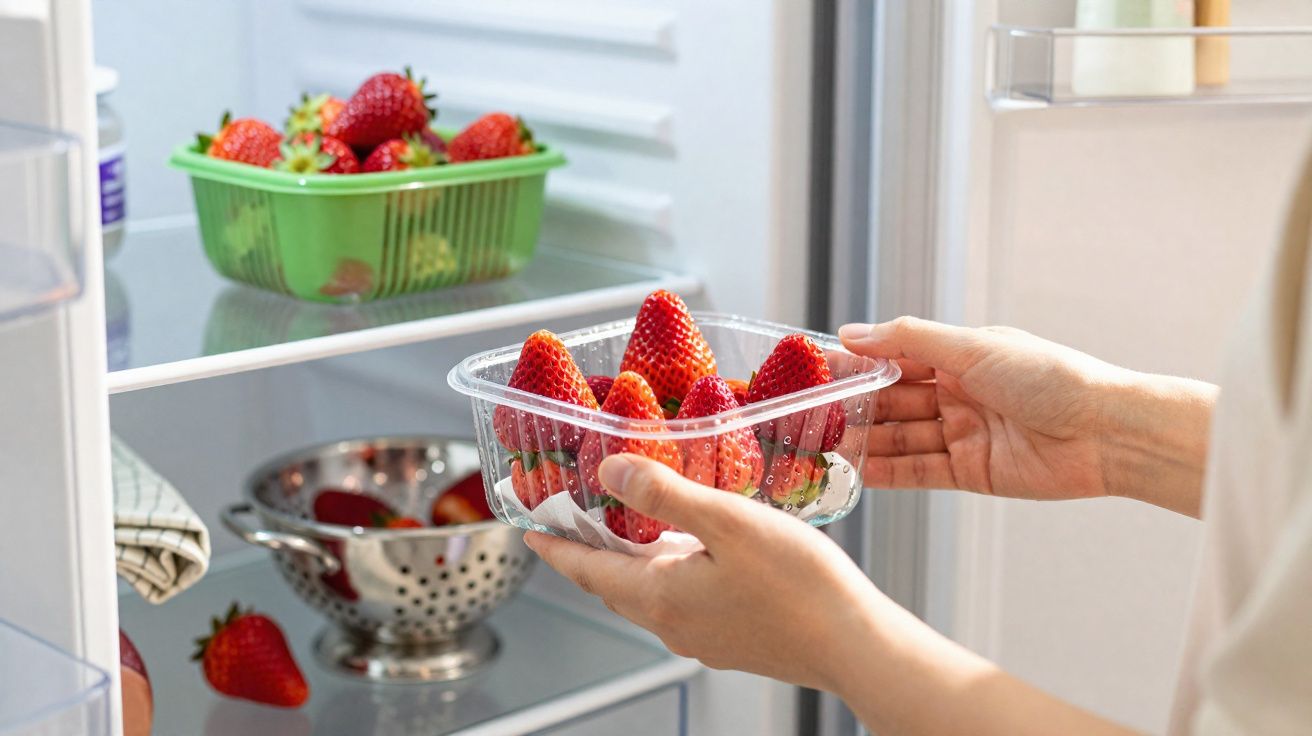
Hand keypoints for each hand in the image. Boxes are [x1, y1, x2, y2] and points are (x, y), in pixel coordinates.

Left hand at [525, 454, 885, 691]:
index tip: (529, 530)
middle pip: (613, 585)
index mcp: (660, 597)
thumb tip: (610, 472)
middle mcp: (673, 625)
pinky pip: (681, 603)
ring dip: (630, 562)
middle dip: (588, 553)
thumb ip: (665, 494)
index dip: (556, 547)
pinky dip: (667, 574)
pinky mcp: (732, 640)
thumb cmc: (800, 586)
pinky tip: (691, 553)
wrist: (855, 646)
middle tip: (573, 522)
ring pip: (648, 594)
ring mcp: (703, 638)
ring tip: (627, 527)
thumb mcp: (728, 523)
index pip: (587, 570)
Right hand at [840, 317, 1215, 515]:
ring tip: (821, 446)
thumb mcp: (973, 347)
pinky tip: (856, 471)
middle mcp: (956, 393)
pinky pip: (918, 471)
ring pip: (899, 437)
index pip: (892, 358)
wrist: (1106, 433)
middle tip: (805, 416)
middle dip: (851, 407)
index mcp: (959, 356)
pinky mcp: (969, 472)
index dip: (853, 364)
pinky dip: (887, 472)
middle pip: (891, 401)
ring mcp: (962, 433)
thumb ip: (908, 340)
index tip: (812, 370)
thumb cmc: (1050, 377)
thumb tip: (851, 333)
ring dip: (863, 441)